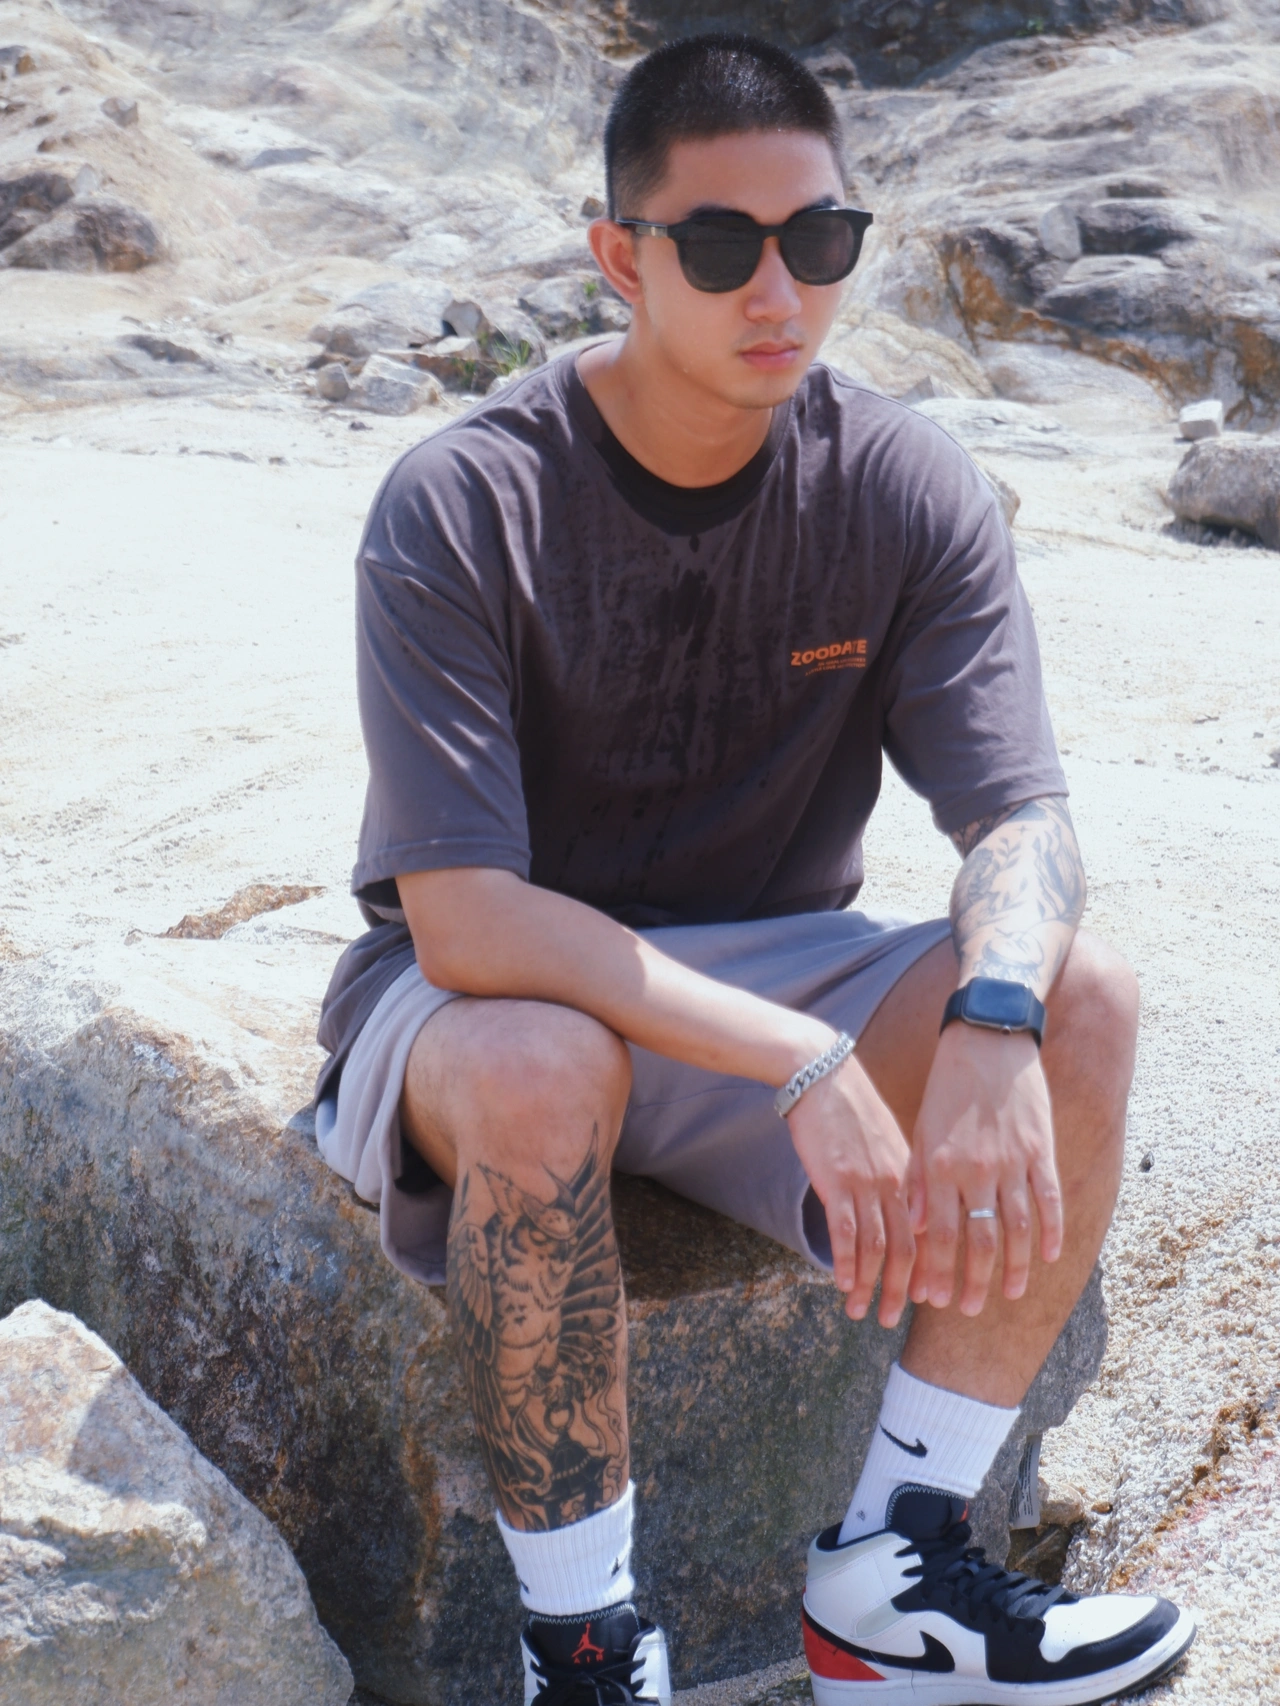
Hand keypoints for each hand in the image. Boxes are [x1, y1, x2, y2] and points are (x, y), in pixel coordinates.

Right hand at [785, 1057, 914, 1327]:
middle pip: (907, 1248)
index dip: (925, 1267)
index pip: (926, 1231)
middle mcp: (894, 1182)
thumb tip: (900, 1206)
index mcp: (908, 1172)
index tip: (921, 1296)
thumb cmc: (849, 1104)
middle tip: (892, 1318)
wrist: (821, 1073)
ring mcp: (866, 1182)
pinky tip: (842, 1284)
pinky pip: (845, 1232)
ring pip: (876, 1247)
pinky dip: (846, 1263)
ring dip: (870, 1285)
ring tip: (861, 1312)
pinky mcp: (836, 1180)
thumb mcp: (883, 1138)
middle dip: (901, 1288)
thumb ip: (894, 1173)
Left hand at [907, 1023, 1062, 1316]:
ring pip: (1017, 1228)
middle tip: (968, 1309)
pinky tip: (1048, 1257)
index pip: (938, 1233)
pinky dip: (1051, 1231)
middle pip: (978, 1240)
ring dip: (1015, 1267)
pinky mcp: (1040, 1149)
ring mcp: (1013, 1161)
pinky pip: (1049, 1200)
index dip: (937, 1270)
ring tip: (1010, 1294)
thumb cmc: (948, 1086)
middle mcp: (977, 1169)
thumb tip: (915, 1227)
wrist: (988, 1039)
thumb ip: (919, 1179)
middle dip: (973, 1280)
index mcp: (941, 1165)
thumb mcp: (922, 1129)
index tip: (934, 1299)